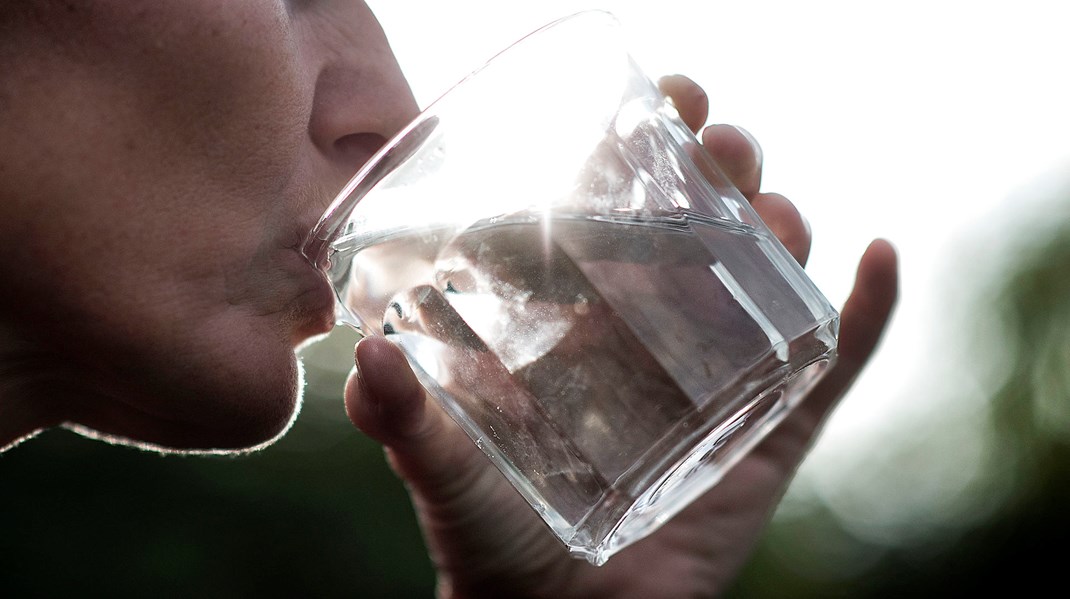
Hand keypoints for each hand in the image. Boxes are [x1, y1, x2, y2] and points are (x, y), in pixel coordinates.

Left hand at [344, 74, 897, 597]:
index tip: (667, 96)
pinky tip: (878, 255)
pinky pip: (830, 368)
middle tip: (724, 146)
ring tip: (777, 210)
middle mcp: (656, 338)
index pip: (627, 211)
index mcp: (585, 320)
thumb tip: (366, 358)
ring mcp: (720, 382)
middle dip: (728, 170)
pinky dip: (866, 313)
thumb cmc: (493, 541)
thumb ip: (404, 422)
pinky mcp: (767, 438)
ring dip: (788, 226)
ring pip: (772, 281)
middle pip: (711, 229)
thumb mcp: (444, 471)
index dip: (652, 147)